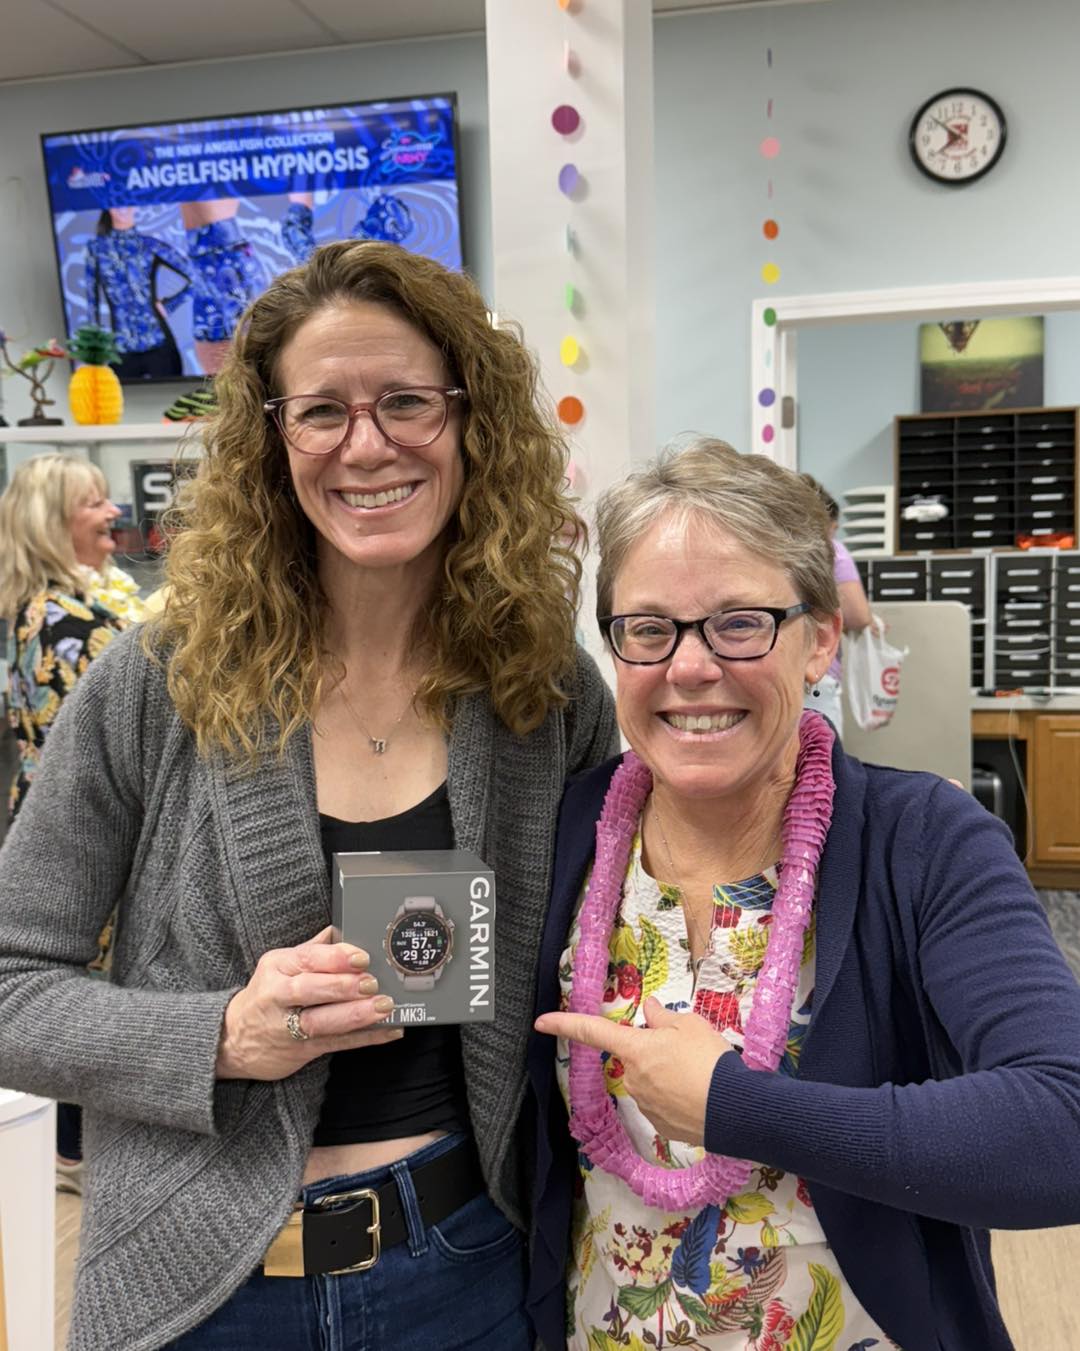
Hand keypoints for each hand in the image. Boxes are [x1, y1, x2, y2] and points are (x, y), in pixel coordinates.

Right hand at [216, 926, 400, 1080]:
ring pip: (321, 1021)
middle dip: (343, 986)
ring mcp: (286, 1026)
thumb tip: (339, 929)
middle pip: (309, 989)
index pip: (306, 958)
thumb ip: (310, 950)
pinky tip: (388, 1031)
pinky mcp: (299, 1050)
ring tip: (382, 1007)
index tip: (362, 957)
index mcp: (276, 967)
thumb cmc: (265, 996)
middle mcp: (278, 995)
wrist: (231, 1040)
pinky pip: (335, 1044)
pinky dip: (364, 1038)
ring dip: (355, 1014)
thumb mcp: (278, 966)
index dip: (335, 957)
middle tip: (372, 983)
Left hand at [535, 996, 735, 1145]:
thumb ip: (663, 1017)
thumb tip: (649, 1010)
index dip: (564, 1024)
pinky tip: (699, 1095)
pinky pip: (663, 1103)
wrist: (736, 1110)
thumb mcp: (691, 1025)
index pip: (592, 1032)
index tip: (541, 1023)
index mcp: (635, 1049)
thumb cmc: (711, 1061)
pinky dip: (677, 1098)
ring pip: (650, 1081)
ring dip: (668, 1075)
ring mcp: (645, 1105)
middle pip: (636, 1057)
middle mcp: (632, 1078)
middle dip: (654, 1052)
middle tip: (688, 1050)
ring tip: (700, 1074)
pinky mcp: (661, 1126)